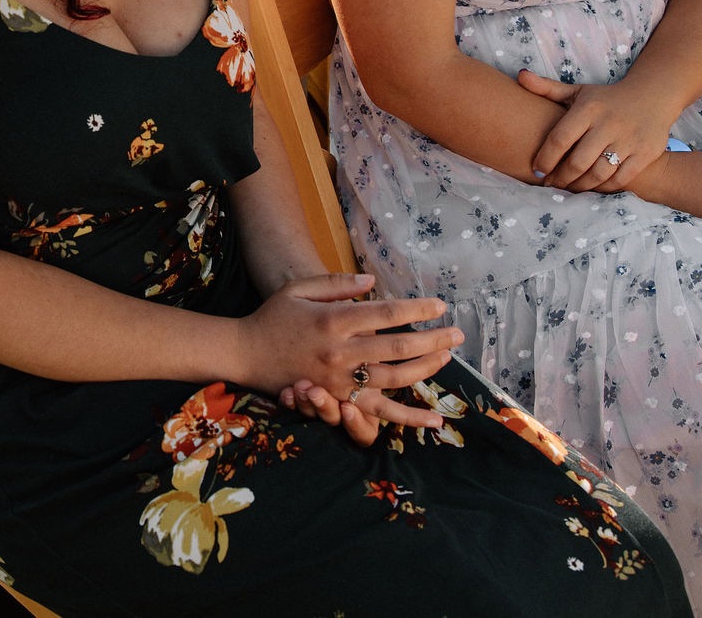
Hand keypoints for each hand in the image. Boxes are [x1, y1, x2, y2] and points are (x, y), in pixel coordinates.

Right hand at [237, 274, 463, 440]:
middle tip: (457, 333)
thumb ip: (337, 284)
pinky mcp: (339, 401)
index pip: (386, 313)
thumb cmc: (273, 317)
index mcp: (333, 320)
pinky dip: (409, 418)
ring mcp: (340, 380)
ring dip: (426, 368)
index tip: (440, 305)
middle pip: (398, 346)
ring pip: (395, 378)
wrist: (244, 354)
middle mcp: (340, 352)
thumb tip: (373, 281)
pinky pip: (379, 413)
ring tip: (446, 358)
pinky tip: (435, 420)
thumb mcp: (299, 288)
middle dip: (433, 338)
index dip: (417, 309)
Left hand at [514, 71, 667, 192]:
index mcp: (589, 108)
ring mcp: (629, 140)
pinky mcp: (645, 153)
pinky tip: (592, 186)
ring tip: (568, 188)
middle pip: (578, 162)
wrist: (653, 97)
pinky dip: (603, 187)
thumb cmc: (605, 99)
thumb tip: (520, 75)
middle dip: (560, 178)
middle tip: (550, 184)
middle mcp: (609, 124)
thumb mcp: (578, 91)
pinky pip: (620, 179)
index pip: (560, 139)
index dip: (545, 159)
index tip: (536, 171)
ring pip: (598, 174)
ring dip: (580, 186)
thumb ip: (547, 88)